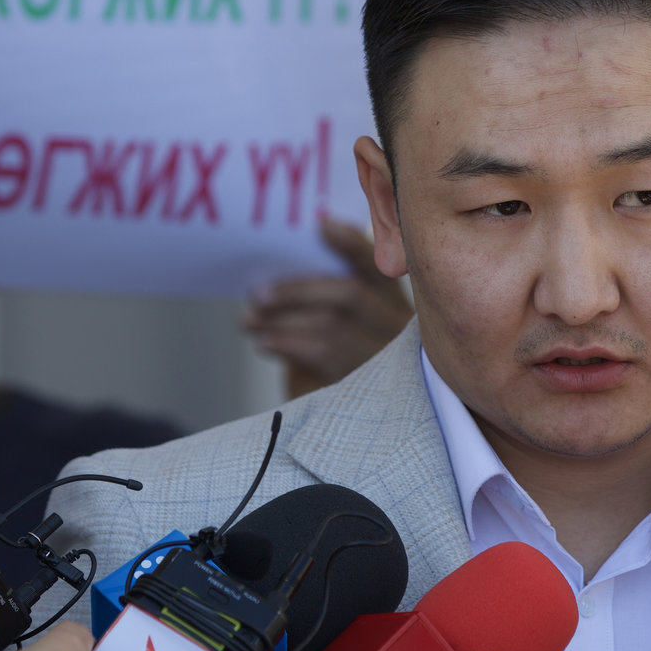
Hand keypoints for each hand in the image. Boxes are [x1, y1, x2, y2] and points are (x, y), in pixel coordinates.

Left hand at [243, 217, 411, 393]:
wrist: (351, 425)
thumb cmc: (336, 364)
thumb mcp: (335, 325)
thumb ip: (322, 294)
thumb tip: (281, 263)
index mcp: (397, 302)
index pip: (378, 266)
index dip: (352, 244)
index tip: (320, 225)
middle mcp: (400, 328)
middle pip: (352, 294)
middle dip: (297, 290)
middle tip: (257, 293)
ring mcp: (389, 359)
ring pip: (332, 326)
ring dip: (282, 320)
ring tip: (249, 320)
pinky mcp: (368, 389)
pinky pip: (323, 357)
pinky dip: (287, 345)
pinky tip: (265, 342)